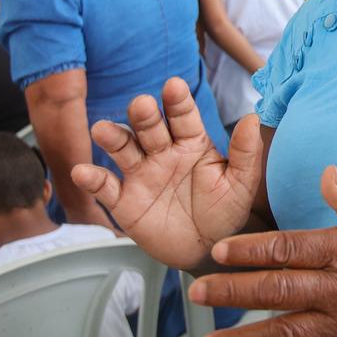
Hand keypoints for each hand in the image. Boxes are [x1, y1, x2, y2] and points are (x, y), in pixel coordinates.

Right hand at [71, 77, 262, 268]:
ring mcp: (141, 174)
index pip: (183, 117)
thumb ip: (245, 153)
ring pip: (123, 149)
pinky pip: (106, 187)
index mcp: (191, 142)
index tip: (173, 86)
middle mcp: (162, 152)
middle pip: (149, 128)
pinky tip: (82, 172)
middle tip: (141, 105)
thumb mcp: (240, 184)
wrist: (207, 250)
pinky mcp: (124, 201)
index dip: (177, 101)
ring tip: (102, 130)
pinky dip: (92, 179)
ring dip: (112, 138)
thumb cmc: (225, 211)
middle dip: (143, 115)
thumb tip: (253, 118)